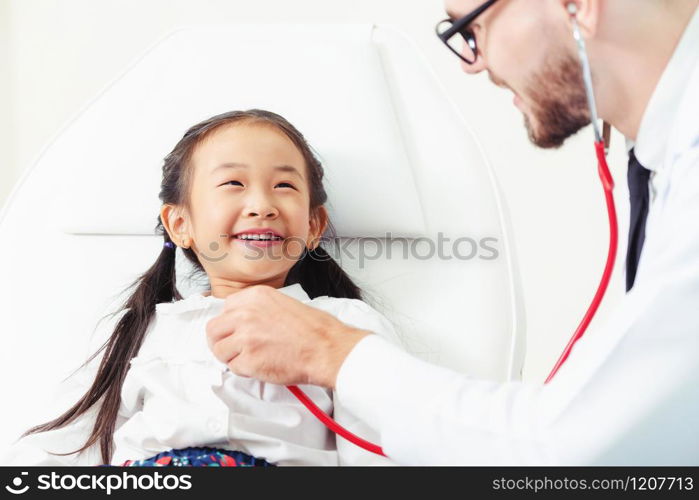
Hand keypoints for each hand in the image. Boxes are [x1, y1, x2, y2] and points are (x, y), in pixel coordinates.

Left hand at [205, 285, 370, 387]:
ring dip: (231, 357)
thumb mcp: (282, 304)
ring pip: (219, 350)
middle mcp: (245, 313)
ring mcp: (244, 336)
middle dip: (221, 341)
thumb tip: (241, 323)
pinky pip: (233, 367)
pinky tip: (261, 365)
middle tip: (233, 349)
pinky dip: (244, 370)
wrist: (326, 348)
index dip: (228, 325)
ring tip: (251, 358)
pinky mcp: (247, 359)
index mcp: (254, 296)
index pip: (224, 309)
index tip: (233, 332)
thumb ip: (257, 309)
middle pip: (213, 330)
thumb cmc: (313, 329)